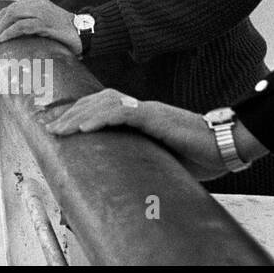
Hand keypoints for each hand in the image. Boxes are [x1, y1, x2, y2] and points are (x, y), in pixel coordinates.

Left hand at [0, 0, 79, 54]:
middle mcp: (34, 2)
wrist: (83, 31)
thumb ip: (25, 22)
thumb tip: (4, 35)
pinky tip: (3, 39)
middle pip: (7, 12)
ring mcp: (40, 11)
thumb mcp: (40, 22)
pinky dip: (10, 32)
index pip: (8, 10)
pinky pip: (22, 26)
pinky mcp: (45, 22)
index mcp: (32, 0)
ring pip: (12, 16)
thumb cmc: (60, 30)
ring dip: (0, 30)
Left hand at [47, 89, 230, 180]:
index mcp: (139, 115)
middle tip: (47, 126)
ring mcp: (146, 110)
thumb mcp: (160, 155)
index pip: (100, 107)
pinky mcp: (156, 117)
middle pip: (96, 102)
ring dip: (78, 116)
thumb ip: (139, 154)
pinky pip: (123, 113)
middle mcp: (139, 108)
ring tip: (60, 129)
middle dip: (69, 113)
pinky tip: (84, 128)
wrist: (225, 145)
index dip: (77, 113)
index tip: (56, 124)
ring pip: (103, 104)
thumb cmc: (197, 153)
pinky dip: (100, 118)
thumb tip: (119, 170)